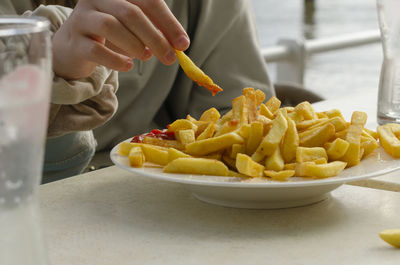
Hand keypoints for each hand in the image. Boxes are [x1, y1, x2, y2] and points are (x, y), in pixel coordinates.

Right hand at [52, 0, 189, 79]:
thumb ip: (155, 31)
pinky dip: (115, 59)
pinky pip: (95, 49)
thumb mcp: (134, 29)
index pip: (147, 1)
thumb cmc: (109, 37)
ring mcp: (81, 18)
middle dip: (155, 38)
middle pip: (131, 13)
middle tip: (170, 58)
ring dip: (135, 45)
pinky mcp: (73, 41)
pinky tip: (127, 65)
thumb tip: (180, 44)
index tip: (183, 44)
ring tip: (145, 57)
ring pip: (110, 26)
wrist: (73, 49)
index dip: (168, 22)